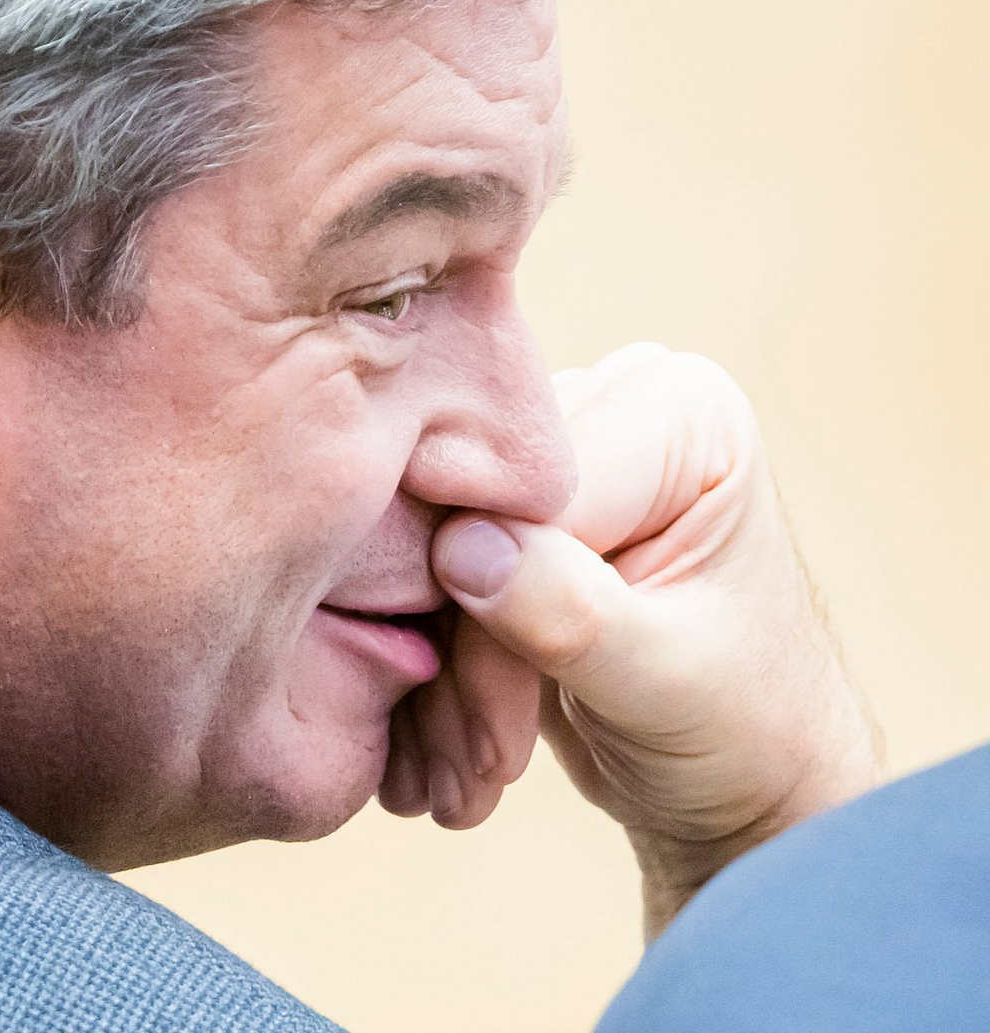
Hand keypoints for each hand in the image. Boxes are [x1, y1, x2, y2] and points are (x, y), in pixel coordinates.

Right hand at [408, 344, 882, 936]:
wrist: (743, 775)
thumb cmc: (746, 730)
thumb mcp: (667, 684)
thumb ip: (570, 612)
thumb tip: (457, 547)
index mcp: (684, 412)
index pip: (535, 476)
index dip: (494, 590)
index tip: (497, 727)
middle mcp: (614, 403)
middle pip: (473, 501)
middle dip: (466, 644)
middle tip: (479, 762)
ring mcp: (555, 453)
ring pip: (436, 542)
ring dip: (444, 672)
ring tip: (471, 773)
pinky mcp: (512, 510)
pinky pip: (432, 571)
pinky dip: (440, 668)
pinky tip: (460, 747)